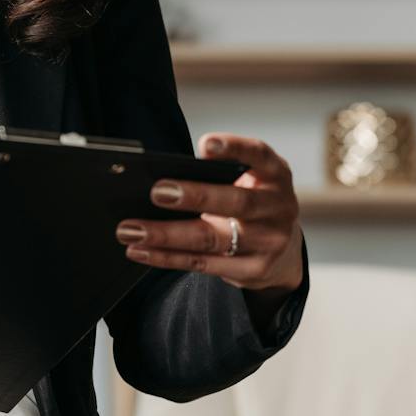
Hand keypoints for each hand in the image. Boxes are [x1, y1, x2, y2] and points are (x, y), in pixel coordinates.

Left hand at [115, 133, 304, 294]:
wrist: (283, 250)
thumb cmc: (252, 202)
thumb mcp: (249, 181)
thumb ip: (220, 175)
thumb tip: (162, 180)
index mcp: (275, 175)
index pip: (259, 155)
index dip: (235, 148)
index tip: (205, 145)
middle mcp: (278, 207)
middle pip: (236, 202)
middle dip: (195, 197)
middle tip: (157, 193)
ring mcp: (269, 242)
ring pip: (211, 238)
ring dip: (166, 234)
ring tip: (131, 230)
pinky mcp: (253, 270)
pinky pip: (202, 264)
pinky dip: (167, 257)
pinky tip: (141, 250)